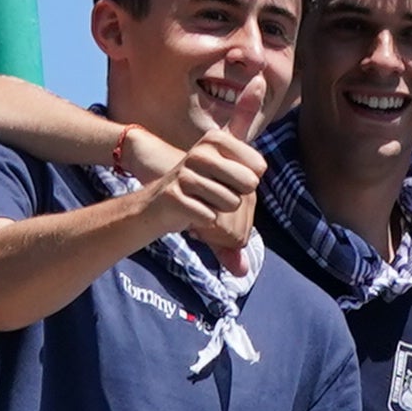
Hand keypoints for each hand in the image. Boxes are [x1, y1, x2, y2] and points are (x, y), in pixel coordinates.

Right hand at [127, 126, 262, 249]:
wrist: (154, 208)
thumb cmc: (197, 198)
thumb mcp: (224, 195)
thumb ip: (243, 217)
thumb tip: (244, 270)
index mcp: (216, 141)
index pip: (257, 167)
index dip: (249, 185)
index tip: (229, 185)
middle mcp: (200, 152)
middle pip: (248, 183)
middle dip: (236, 201)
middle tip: (214, 199)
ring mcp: (185, 173)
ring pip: (231, 202)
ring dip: (219, 215)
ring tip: (201, 207)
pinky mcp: (174, 195)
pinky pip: (210, 218)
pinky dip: (203, 224)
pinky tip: (191, 217)